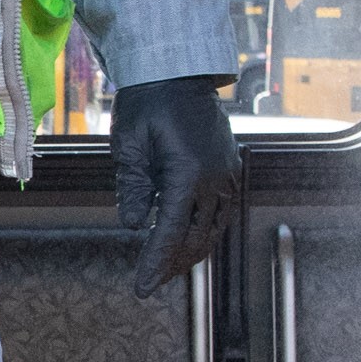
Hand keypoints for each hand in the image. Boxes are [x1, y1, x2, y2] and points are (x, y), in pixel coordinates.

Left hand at [110, 75, 242, 296]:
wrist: (178, 73)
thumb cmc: (147, 103)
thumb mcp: (130, 144)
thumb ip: (133, 186)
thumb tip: (132, 224)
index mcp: (187, 172)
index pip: (169, 232)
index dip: (155, 263)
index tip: (142, 288)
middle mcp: (214, 178)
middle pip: (194, 238)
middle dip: (171, 265)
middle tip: (149, 284)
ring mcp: (227, 174)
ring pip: (212, 229)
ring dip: (189, 252)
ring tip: (166, 269)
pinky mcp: (230, 169)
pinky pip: (220, 212)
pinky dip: (203, 231)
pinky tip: (186, 241)